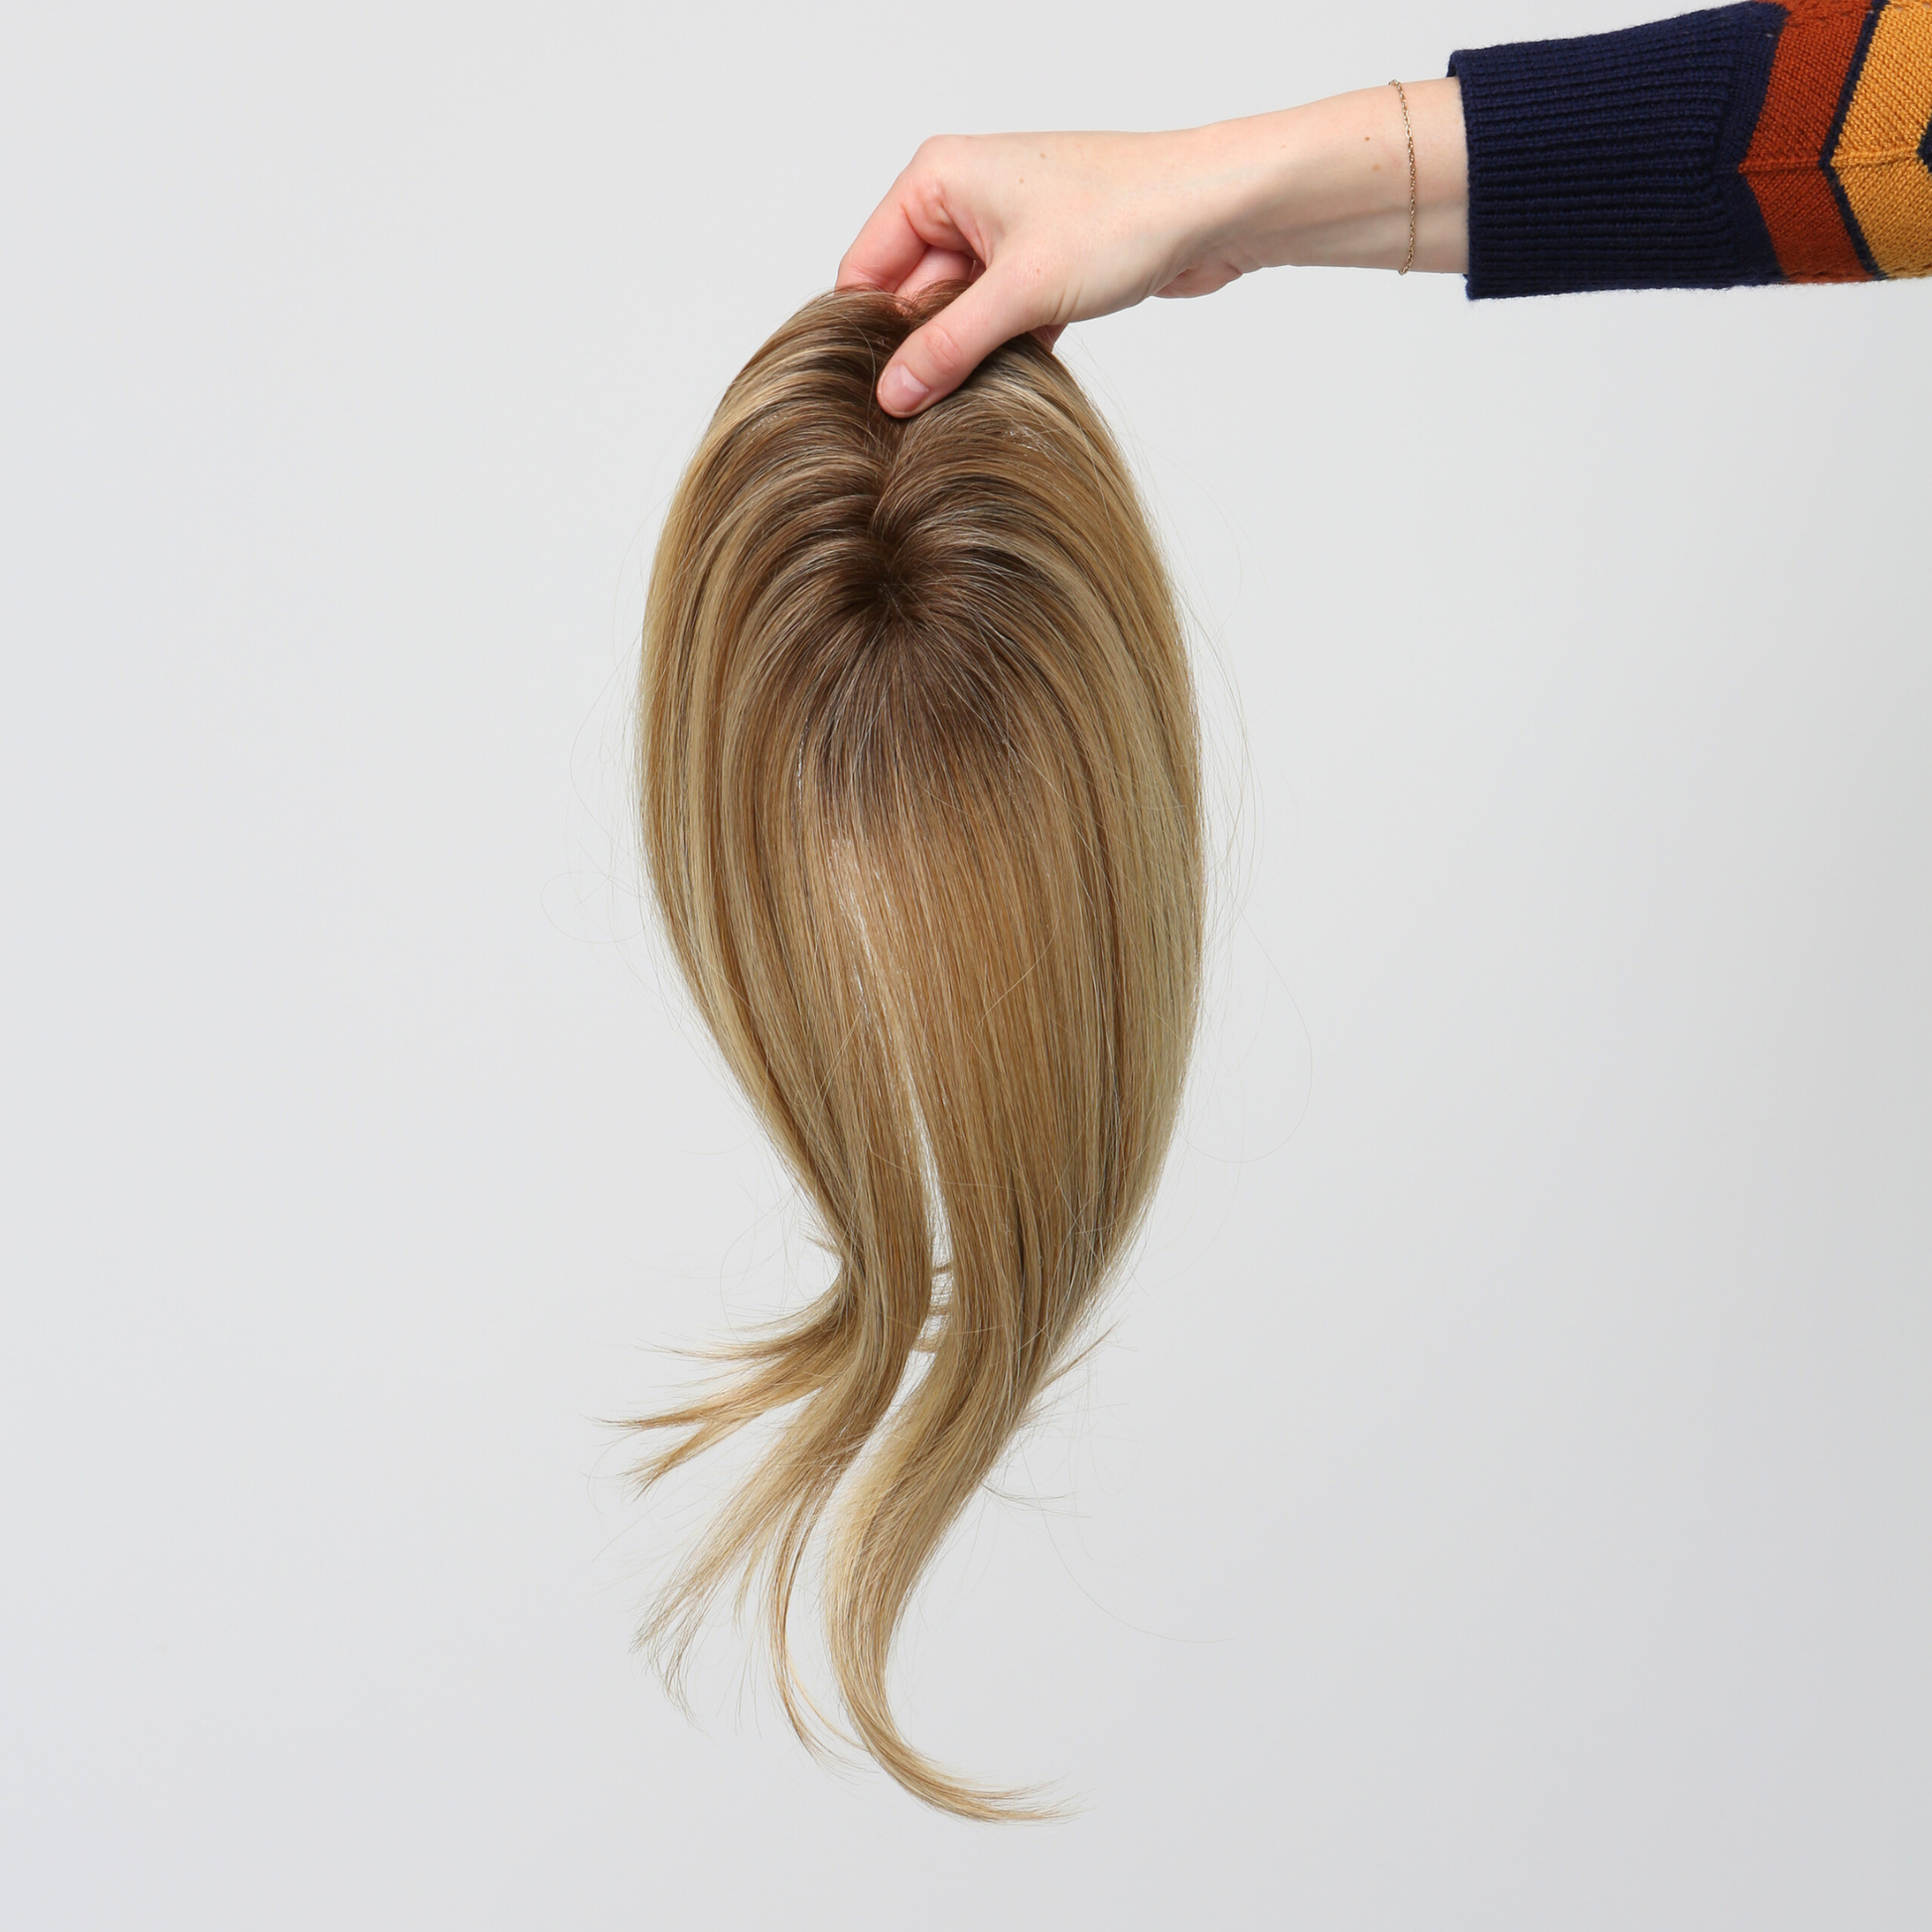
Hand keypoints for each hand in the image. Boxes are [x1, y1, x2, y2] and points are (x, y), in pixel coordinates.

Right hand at [835, 127, 1259, 416]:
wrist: (1215, 209)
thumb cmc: (1125, 216)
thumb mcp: (1021, 292)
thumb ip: (948, 346)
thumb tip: (892, 394)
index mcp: (937, 180)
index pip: (866, 268)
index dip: (870, 334)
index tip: (880, 396)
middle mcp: (963, 198)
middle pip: (910, 296)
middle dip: (923, 351)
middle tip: (927, 413)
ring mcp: (1003, 233)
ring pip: (958, 314)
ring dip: (969, 356)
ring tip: (978, 395)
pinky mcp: (1040, 265)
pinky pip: (1000, 320)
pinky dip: (1006, 351)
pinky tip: (1019, 381)